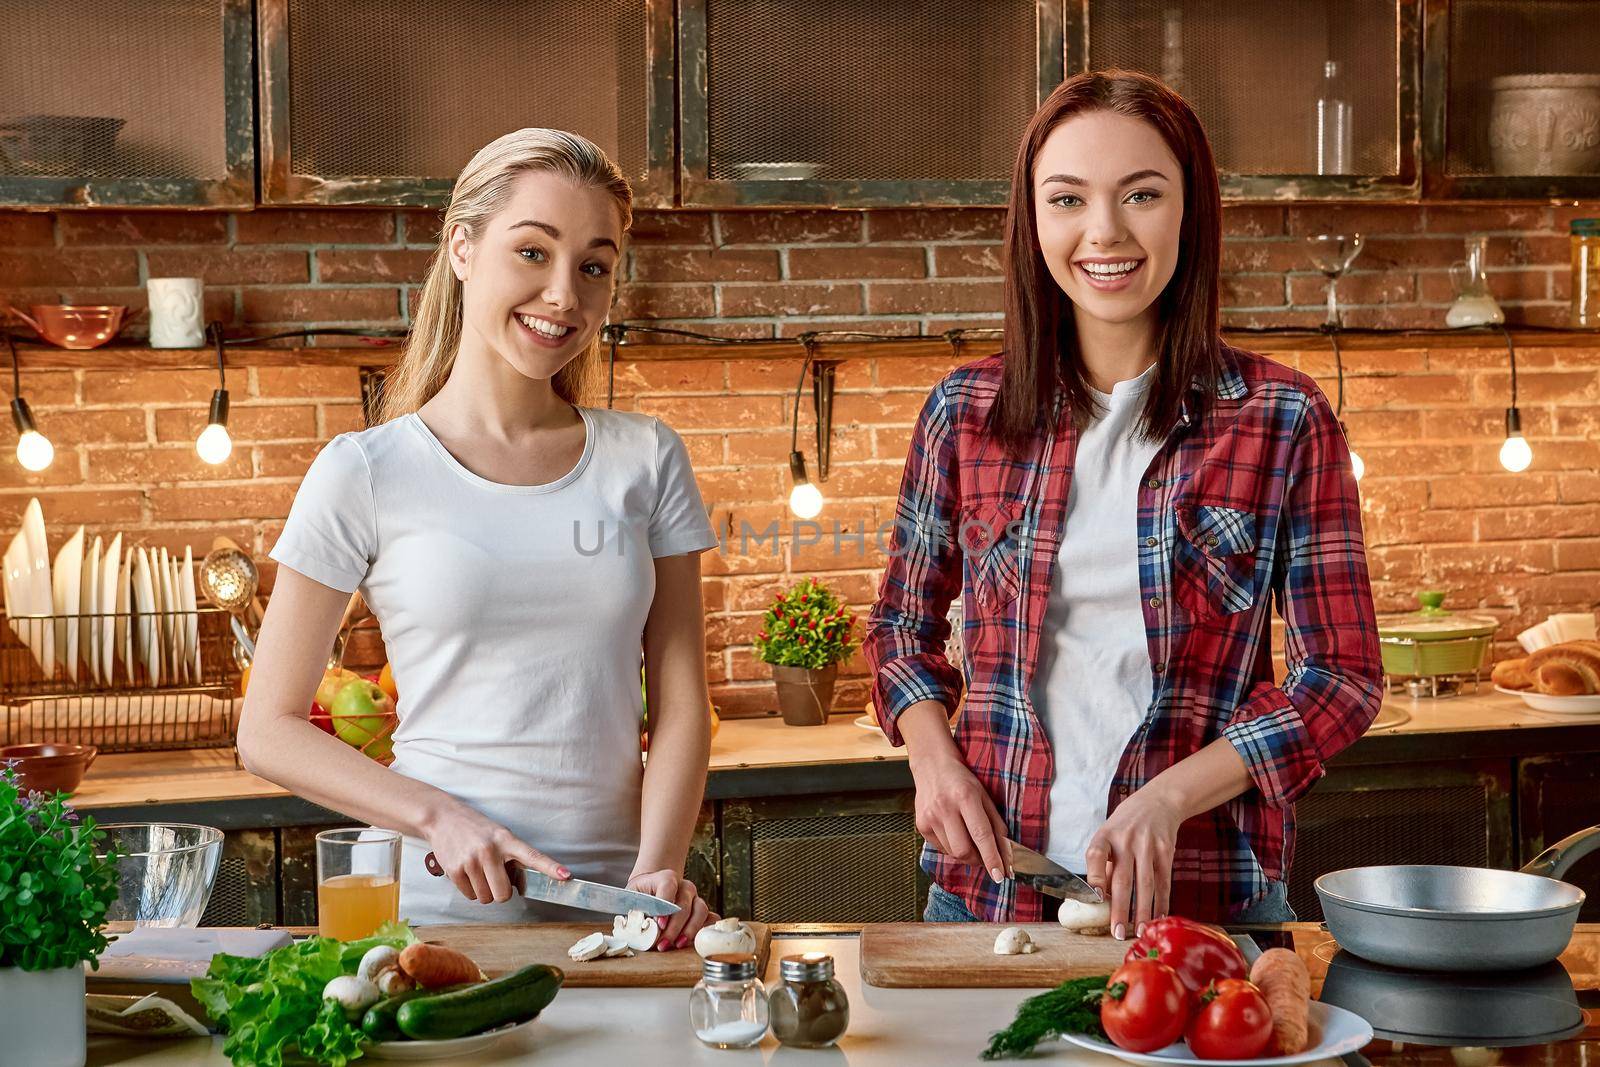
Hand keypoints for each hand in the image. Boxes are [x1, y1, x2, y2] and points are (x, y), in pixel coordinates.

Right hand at [423, 803, 568, 904]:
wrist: (443, 818)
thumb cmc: (476, 829)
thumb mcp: (499, 835)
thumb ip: (511, 856)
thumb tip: (520, 884)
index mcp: (506, 840)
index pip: (532, 855)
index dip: (550, 868)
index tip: (565, 875)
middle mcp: (490, 850)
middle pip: (503, 894)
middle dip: (501, 892)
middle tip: (495, 878)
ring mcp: (471, 861)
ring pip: (486, 898)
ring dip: (484, 891)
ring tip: (478, 870)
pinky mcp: (454, 870)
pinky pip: (470, 896)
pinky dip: (470, 889)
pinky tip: (466, 872)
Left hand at [628, 869, 712, 950]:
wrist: (653, 889)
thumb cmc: (642, 895)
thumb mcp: (633, 899)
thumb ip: (636, 911)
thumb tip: (638, 928)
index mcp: (666, 878)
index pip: (668, 887)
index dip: (664, 907)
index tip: (659, 924)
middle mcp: (684, 886)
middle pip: (684, 904)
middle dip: (674, 928)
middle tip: (663, 944)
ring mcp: (695, 897)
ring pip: (701, 911)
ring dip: (690, 930)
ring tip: (678, 945)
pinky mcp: (701, 909)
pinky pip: (710, 918)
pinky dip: (704, 929)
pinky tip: (694, 941)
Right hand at [908, 748, 1012, 883]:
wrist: (931, 765)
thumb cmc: (962, 780)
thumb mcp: (984, 795)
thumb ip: (995, 823)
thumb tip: (1006, 852)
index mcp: (965, 797)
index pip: (981, 835)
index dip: (992, 858)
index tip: (1000, 875)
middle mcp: (945, 808)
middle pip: (963, 850)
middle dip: (978, 860)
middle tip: (986, 859)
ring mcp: (929, 817)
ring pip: (952, 852)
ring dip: (965, 854)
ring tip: (970, 841)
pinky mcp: (920, 825)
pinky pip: (940, 848)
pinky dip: (952, 848)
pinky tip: (955, 834)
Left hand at [1084, 783, 1183, 940]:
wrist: (1158, 802)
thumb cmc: (1125, 826)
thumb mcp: (1109, 835)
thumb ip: (1106, 864)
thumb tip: (1104, 899)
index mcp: (1105, 835)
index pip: (1096, 855)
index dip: (1096, 876)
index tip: (1097, 897)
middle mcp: (1126, 840)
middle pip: (1123, 879)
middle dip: (1120, 909)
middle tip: (1118, 932)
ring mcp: (1147, 846)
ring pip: (1145, 885)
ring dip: (1143, 911)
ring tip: (1140, 931)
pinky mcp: (1166, 851)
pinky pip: (1164, 881)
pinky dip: (1162, 902)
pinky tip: (1158, 917)